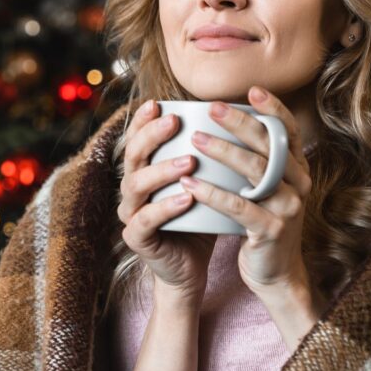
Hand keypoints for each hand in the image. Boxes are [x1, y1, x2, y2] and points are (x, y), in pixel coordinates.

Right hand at [117, 99, 216, 307]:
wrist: (191, 268)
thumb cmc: (201, 220)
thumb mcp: (206, 184)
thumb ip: (210, 156)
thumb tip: (240, 118)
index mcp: (145, 171)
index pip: (138, 139)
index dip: (144, 120)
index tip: (158, 103)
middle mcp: (132, 188)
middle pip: (132, 156)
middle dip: (151, 136)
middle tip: (174, 122)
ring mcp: (131, 213)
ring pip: (136, 185)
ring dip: (162, 170)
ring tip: (188, 161)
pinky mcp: (137, 238)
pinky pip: (146, 219)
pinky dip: (165, 207)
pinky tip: (186, 198)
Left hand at [178, 86, 313, 297]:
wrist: (274, 273)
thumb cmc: (261, 222)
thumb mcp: (265, 188)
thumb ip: (256, 160)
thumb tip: (228, 122)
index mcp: (298, 169)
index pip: (290, 131)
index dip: (273, 109)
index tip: (252, 90)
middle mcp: (299, 184)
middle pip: (269, 145)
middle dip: (239, 123)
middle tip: (211, 108)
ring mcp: (288, 207)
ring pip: (255, 171)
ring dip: (223, 152)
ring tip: (195, 139)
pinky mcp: (270, 230)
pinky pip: (239, 206)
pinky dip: (212, 193)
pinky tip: (189, 184)